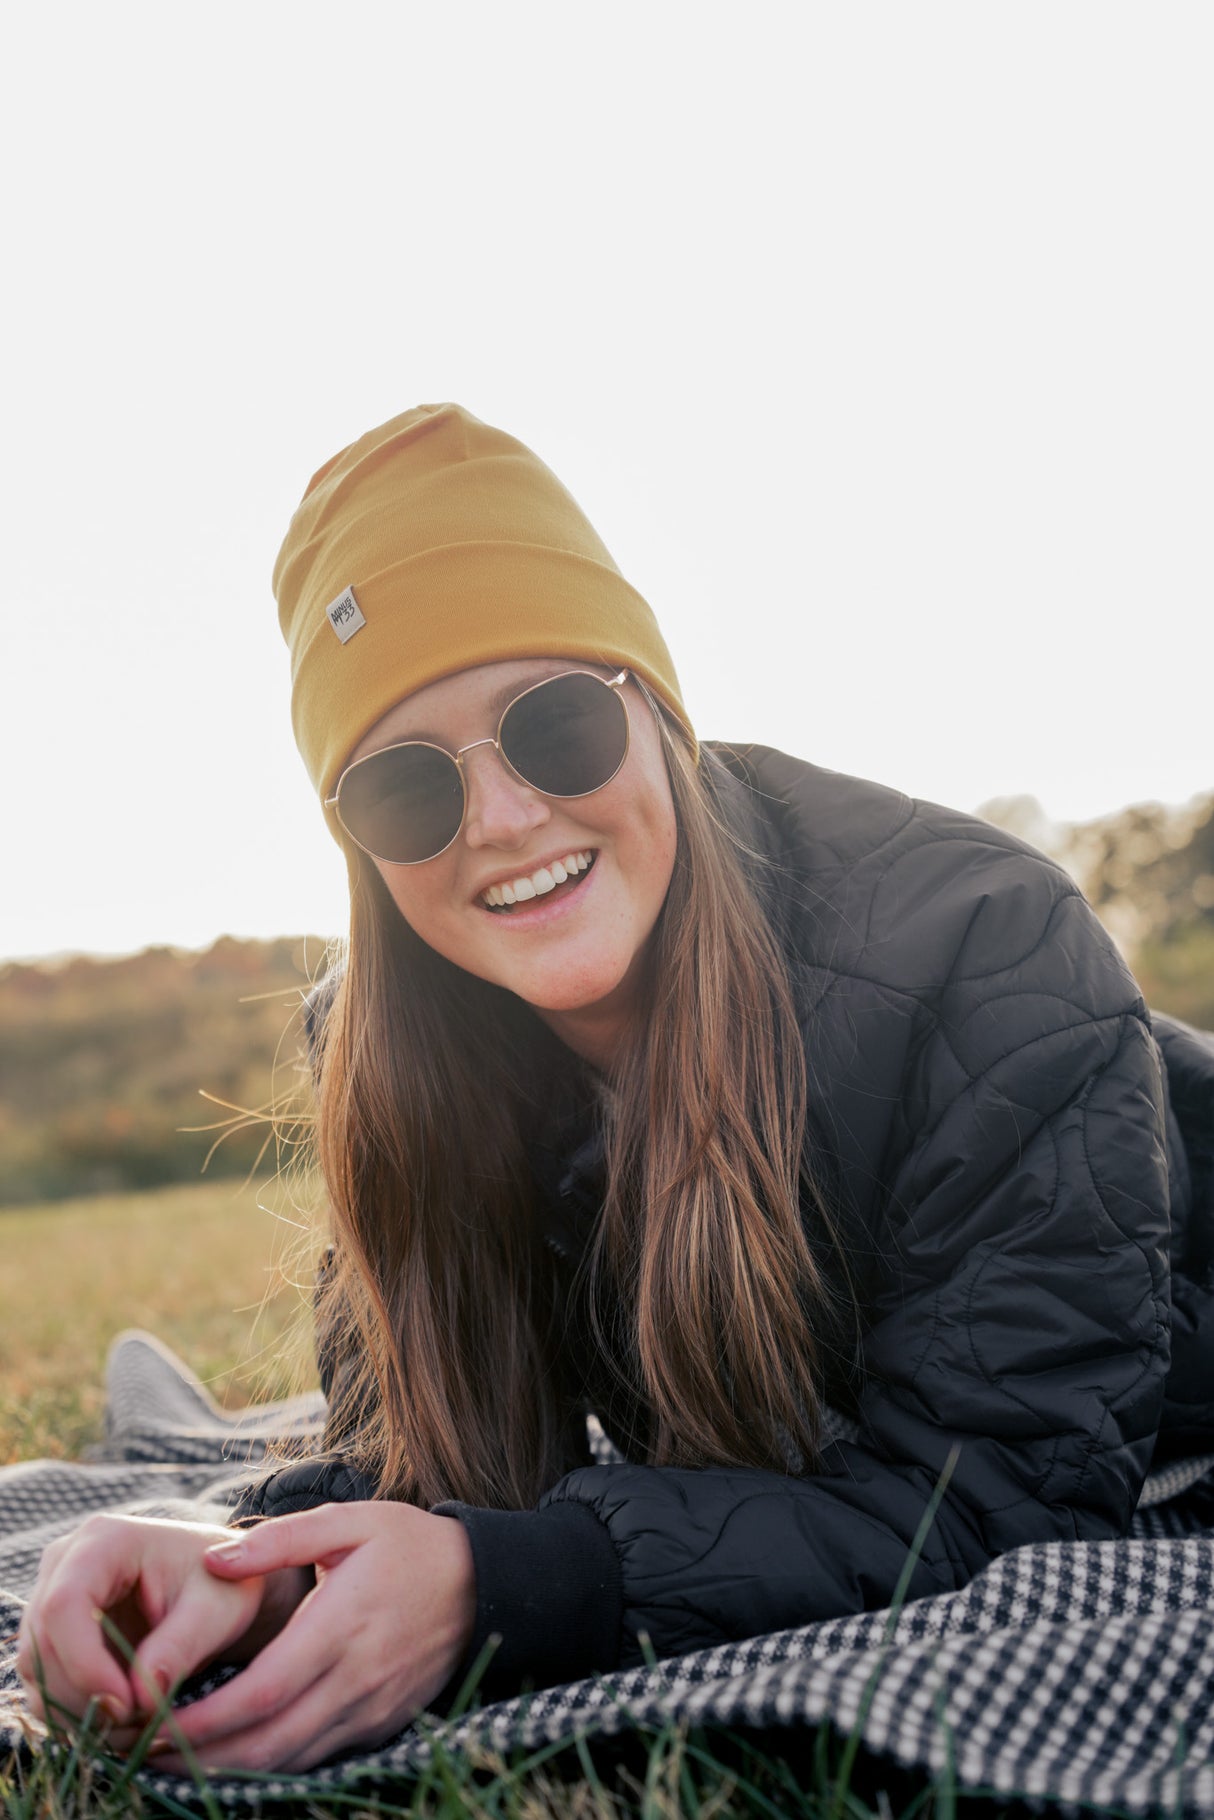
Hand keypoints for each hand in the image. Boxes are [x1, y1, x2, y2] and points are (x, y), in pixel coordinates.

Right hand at [15, 1513, 305, 1737]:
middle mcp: (66, 1563)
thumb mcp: (217, 1610)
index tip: (126, 1706)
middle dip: (84, 1695)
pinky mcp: (55, 1633)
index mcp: (105, 1540)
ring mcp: (53, 1596)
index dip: (84, 1664)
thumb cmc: (226, 1584)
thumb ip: (180, 1647)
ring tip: (138, 1721)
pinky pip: (44, 1683)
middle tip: (140, 1721)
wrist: (221, 1584)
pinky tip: (123, 1720)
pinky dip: (76, 1713)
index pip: (64, 1605)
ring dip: (78, 1711)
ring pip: (36, 1670)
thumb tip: (139, 1702)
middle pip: (42, 1643)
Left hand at [147, 1501, 475, 1773]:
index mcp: (342, 1625)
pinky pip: (319, 1758)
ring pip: (292, 1762)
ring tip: (178, 1763)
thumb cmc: (408, 1544)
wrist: (481, 1581)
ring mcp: (372, 1709)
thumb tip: (214, 1560)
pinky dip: (273, 1767)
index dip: (206, 1717)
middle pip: (270, 1743)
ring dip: (232, 1772)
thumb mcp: (348, 1520)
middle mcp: (356, 1678)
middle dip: (203, 1758)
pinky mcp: (382, 1725)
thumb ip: (279, 1539)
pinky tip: (238, 1757)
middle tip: (147, 1755)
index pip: (264, 1690)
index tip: (156, 1720)